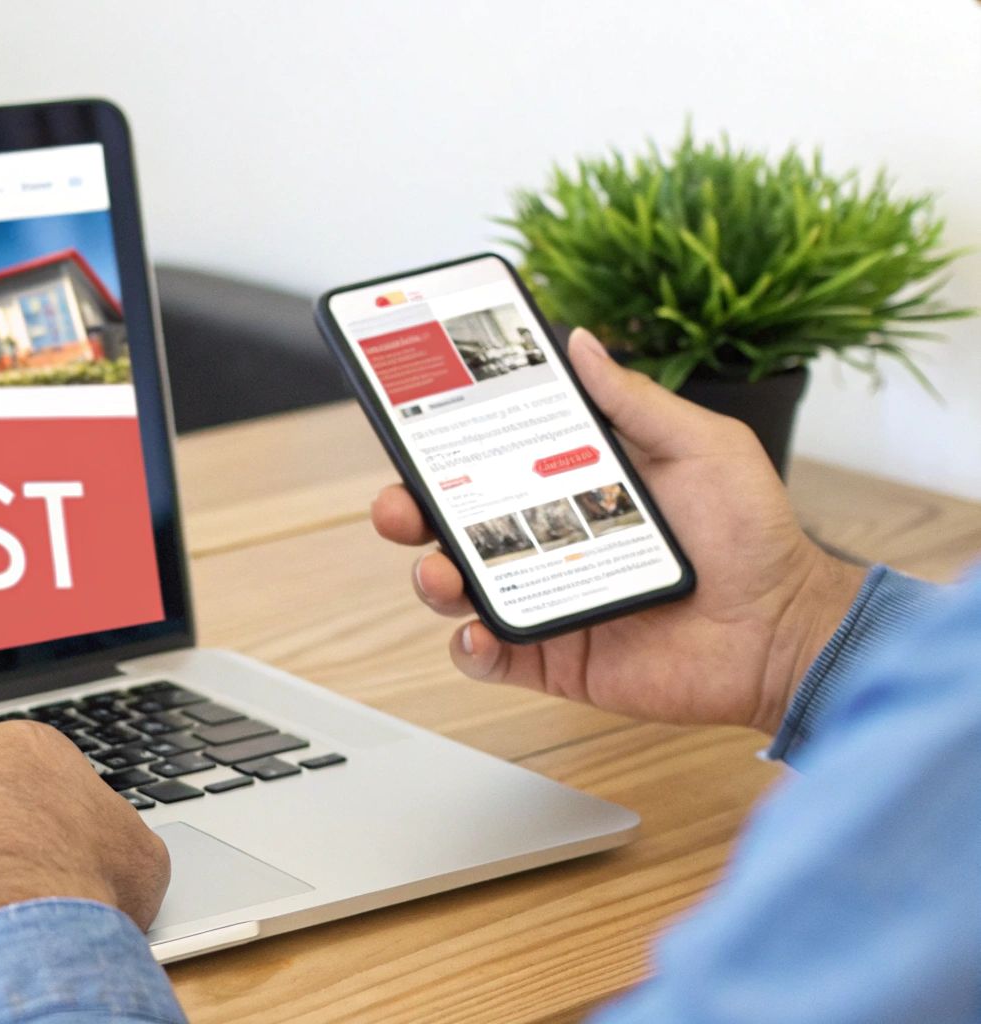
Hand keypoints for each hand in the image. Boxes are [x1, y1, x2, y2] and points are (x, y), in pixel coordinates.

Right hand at [374, 328, 865, 733]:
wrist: (785, 630)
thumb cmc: (752, 534)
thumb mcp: (700, 444)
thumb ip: (632, 399)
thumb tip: (579, 341)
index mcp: (568, 485)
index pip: (485, 459)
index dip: (439, 443)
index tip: (408, 420)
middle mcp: (545, 540)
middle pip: (449, 523)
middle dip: (408, 511)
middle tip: (402, 505)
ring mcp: (544, 599)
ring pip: (457, 589)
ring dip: (431, 579)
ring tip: (442, 573)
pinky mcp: (553, 658)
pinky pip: (490, 657)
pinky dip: (471, 650)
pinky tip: (479, 635)